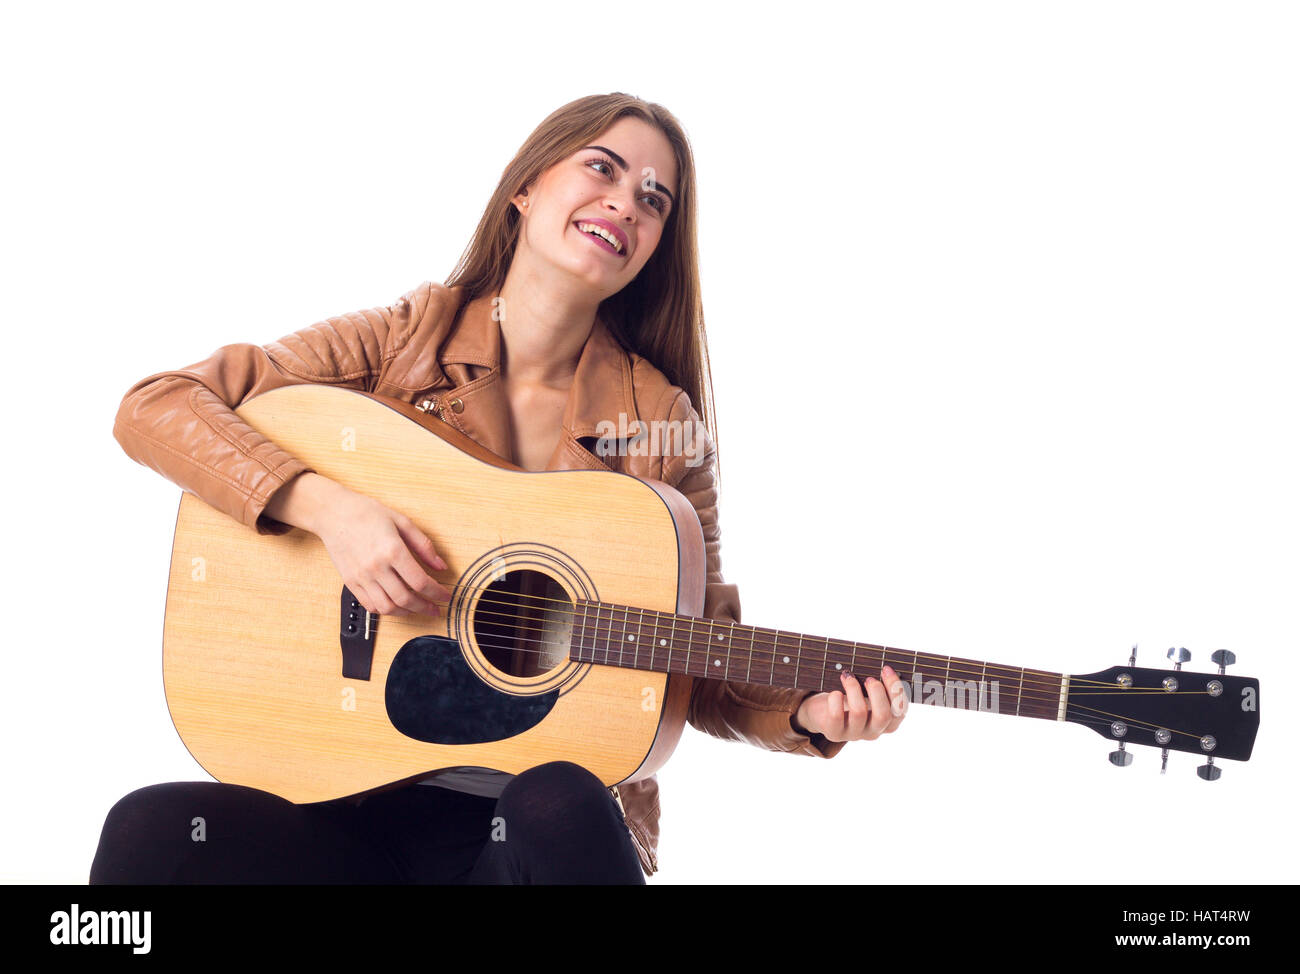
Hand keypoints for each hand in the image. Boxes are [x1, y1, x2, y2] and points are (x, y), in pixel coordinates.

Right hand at [313, 485, 450, 617]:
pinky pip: (370, 606)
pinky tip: (396, 605)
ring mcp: (361, 577)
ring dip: (406, 613)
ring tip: (417, 608)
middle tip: (435, 608)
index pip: (420, 582)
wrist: (334, 514)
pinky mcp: (350, 582)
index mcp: (392, 550)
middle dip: (425, 608)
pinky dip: (386, 610)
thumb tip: (441, 566)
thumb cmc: (367, 513)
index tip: (445, 596)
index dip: (437, 593)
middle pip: (406, 599)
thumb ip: (424, 546)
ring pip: (387, 608)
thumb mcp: (402, 522)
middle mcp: (376, 567)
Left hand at [792, 665, 907, 742]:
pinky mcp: (835, 732)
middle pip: (884, 716)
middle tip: (869, 678)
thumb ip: (879, 686)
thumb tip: (885, 669)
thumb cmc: (849, 698)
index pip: (900, 710)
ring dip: (854, 689)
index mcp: (887, 723)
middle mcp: (873, 731)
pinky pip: (836, 716)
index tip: (885, 668)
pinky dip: (836, 700)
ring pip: (859, 713)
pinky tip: (835, 693)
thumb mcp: (867, 693)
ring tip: (848, 677)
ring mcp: (854, 734)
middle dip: (877, 692)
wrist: (822, 712)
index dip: (896, 688)